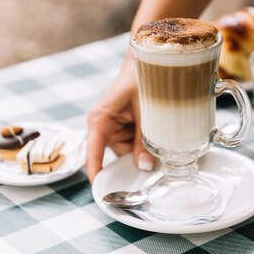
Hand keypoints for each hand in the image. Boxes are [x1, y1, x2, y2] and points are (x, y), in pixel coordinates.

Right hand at [86, 60, 154, 181]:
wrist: (147, 61)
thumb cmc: (140, 78)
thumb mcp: (145, 109)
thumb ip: (145, 138)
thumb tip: (145, 167)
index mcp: (100, 121)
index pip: (93, 154)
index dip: (97, 174)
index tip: (103, 193)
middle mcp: (103, 128)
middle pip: (118, 157)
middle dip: (136, 161)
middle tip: (156, 161)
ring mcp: (115, 130)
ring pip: (130, 153)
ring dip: (145, 149)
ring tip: (159, 132)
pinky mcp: (126, 129)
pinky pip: (136, 145)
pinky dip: (148, 143)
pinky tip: (158, 132)